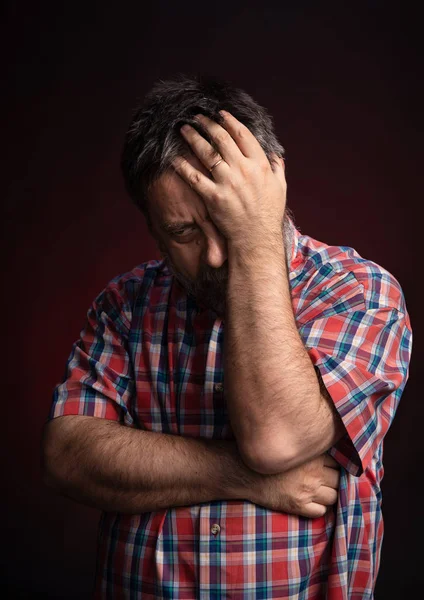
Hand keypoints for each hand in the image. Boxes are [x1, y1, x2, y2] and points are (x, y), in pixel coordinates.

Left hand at [172, 111, 286, 248]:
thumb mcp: (281, 188)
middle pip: (222, 139)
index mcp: (260, 165)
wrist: (256, 238)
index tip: (221, 114)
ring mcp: (227, 182)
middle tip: (197, 117)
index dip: (230, 121)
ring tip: (184, 128)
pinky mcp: (213, 196)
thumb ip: (278, 168)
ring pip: (207, 152)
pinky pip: (194, 177)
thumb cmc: (269, 215)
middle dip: (207, 124)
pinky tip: (174, 157)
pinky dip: (182, 166)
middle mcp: (243, 170)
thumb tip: (276, 155)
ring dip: (193, 137)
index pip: (243, 135)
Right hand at [248, 453, 340, 517]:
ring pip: (333, 496)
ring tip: (319, 492)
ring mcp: (307, 490)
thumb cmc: (267, 458)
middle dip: (332, 480)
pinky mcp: (298, 506)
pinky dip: (319, 508)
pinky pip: (321, 511)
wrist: (245, 472)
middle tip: (324, 480)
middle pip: (337, 479)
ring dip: (328, 495)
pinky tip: (311, 503)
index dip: (332, 465)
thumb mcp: (289, 448)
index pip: (337, 462)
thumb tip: (323, 449)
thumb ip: (307, 449)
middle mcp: (313, 473)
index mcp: (311, 456)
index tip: (328, 467)